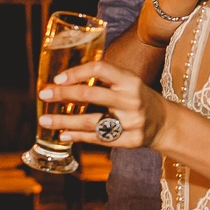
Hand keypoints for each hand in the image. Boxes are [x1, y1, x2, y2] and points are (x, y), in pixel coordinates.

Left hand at [36, 61, 167, 148]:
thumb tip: (65, 81)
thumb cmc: (139, 99)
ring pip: (91, 121)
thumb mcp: (128, 83)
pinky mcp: (131, 140)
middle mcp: (132, 100)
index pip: (101, 69)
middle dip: (63, 94)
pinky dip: (78, 137)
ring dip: (64, 121)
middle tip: (44, 94)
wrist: (165, 123)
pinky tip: (63, 135)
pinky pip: (99, 139)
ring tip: (44, 120)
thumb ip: (104, 80)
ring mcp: (132, 121)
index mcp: (130, 81)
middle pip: (91, 94)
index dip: (77, 72)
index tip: (58, 78)